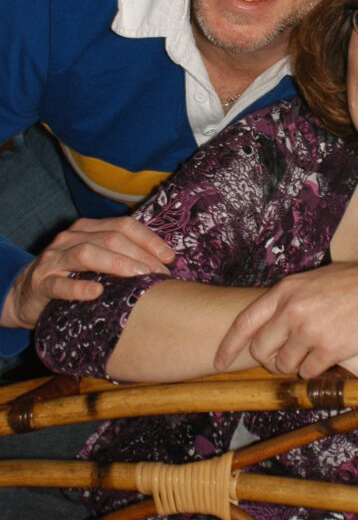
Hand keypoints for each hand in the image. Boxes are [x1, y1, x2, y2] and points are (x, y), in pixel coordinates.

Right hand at [1, 217, 173, 330]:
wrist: (24, 294)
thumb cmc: (71, 277)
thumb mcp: (96, 261)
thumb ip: (121, 256)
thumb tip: (164, 264)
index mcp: (88, 228)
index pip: (124, 226)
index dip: (149, 240)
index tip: (170, 258)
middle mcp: (71, 238)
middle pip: (111, 238)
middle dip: (140, 256)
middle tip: (160, 276)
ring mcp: (54, 259)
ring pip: (88, 254)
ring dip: (118, 265)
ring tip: (139, 277)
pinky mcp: (41, 283)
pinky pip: (60, 284)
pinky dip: (79, 287)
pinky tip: (97, 292)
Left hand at [214, 260, 357, 377]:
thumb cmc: (356, 284)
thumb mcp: (314, 281)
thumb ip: (291, 299)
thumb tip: (273, 321)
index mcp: (285, 291)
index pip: (244, 322)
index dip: (228, 345)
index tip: (218, 362)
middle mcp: (291, 310)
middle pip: (261, 351)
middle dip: (270, 361)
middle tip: (285, 360)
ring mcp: (308, 331)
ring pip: (285, 366)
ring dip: (297, 366)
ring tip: (316, 352)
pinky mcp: (328, 350)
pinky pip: (308, 373)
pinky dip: (317, 371)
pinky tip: (331, 356)